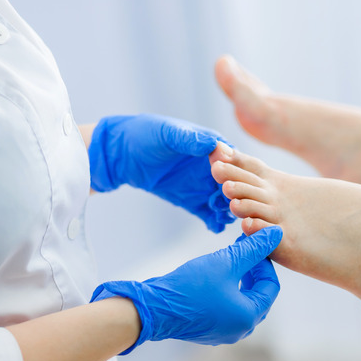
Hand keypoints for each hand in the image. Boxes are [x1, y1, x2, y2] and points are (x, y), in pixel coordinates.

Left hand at [88, 114, 235, 231]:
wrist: (123, 154)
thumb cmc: (146, 134)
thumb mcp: (167, 133)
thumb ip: (189, 139)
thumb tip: (213, 145)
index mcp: (213, 147)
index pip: (234, 160)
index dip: (237, 172)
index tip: (231, 182)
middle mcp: (214, 168)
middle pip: (234, 184)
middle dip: (236, 195)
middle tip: (229, 204)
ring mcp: (204, 185)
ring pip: (225, 201)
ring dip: (227, 210)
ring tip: (223, 217)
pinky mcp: (193, 201)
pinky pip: (209, 214)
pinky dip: (215, 221)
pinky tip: (215, 227)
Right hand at [91, 226, 282, 352]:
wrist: (153, 308)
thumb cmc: (191, 285)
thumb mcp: (225, 262)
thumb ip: (253, 248)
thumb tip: (276, 234)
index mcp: (248, 316)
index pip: (271, 285)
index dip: (265, 261)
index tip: (251, 243)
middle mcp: (240, 329)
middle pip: (258, 294)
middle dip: (253, 269)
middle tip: (243, 248)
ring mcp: (223, 332)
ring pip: (241, 300)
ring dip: (240, 278)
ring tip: (229, 257)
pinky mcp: (208, 329)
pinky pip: (226, 307)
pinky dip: (227, 289)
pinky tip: (214, 274)